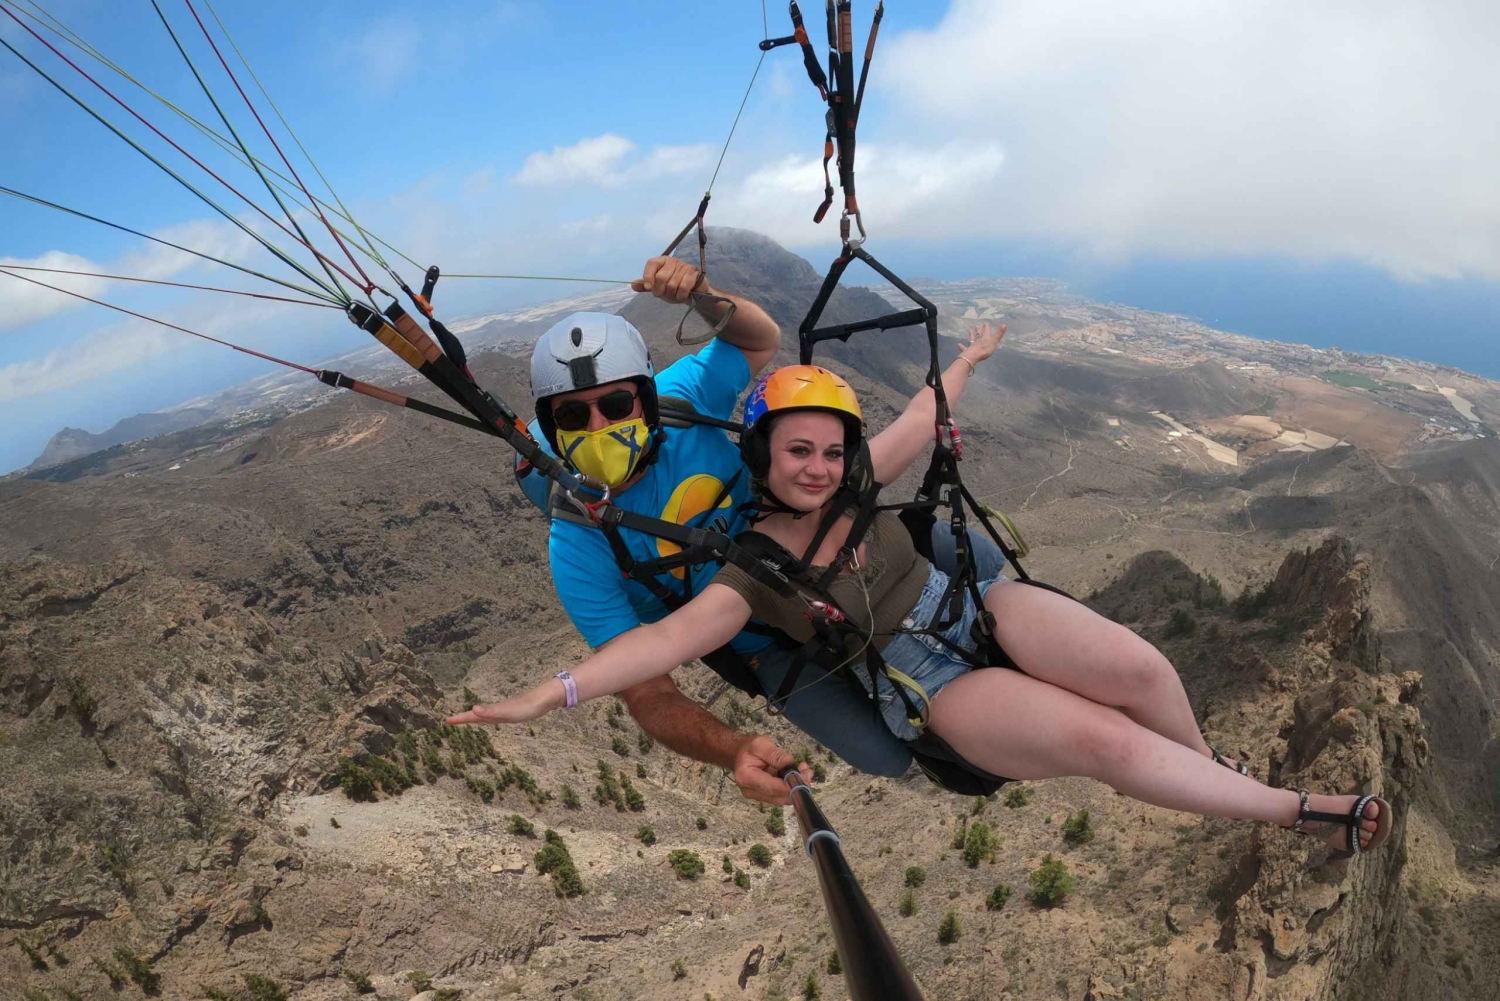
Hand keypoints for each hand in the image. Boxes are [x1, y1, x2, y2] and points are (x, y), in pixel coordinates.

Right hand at [446, 681, 560, 726]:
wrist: (543, 699)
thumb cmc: (526, 707)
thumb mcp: (507, 712)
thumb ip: (491, 712)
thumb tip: (473, 709)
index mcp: (493, 711)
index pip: (472, 715)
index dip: (460, 718)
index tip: (446, 720)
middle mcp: (496, 710)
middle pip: (475, 715)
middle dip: (462, 718)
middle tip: (449, 721)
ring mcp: (503, 711)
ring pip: (484, 715)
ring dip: (473, 718)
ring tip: (464, 719)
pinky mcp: (511, 712)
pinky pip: (494, 716)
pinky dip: (486, 718)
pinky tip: (489, 718)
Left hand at [632, 256, 703, 303]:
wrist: (693, 291)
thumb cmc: (673, 287)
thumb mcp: (658, 286)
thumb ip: (646, 285)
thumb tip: (633, 284)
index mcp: (662, 261)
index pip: (652, 263)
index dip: (648, 276)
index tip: (648, 288)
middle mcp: (673, 261)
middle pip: (661, 277)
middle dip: (660, 290)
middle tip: (662, 294)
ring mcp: (684, 266)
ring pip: (672, 284)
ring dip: (671, 294)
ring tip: (673, 295)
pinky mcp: (694, 274)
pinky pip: (683, 287)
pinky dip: (680, 295)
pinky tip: (681, 296)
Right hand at [731, 735, 813, 805]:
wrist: (738, 755)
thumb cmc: (748, 748)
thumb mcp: (760, 744)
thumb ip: (774, 754)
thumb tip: (789, 762)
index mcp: (746, 777)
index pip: (771, 787)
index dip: (789, 786)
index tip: (804, 778)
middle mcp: (751, 791)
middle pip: (778, 796)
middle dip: (796, 786)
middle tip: (808, 772)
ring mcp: (757, 796)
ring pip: (782, 798)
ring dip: (796, 787)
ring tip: (805, 771)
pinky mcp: (764, 796)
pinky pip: (781, 796)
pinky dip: (791, 787)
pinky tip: (798, 774)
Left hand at [960, 321, 1006, 365]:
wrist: (973, 356)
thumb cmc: (985, 350)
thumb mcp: (994, 342)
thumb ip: (999, 334)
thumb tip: (1005, 324)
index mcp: (985, 339)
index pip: (986, 332)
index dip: (986, 327)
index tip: (985, 323)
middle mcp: (978, 341)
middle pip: (978, 335)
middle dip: (978, 330)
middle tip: (976, 326)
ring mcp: (972, 346)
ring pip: (972, 340)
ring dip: (971, 335)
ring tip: (969, 331)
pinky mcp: (968, 351)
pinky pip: (964, 348)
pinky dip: (962, 347)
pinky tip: (959, 344)